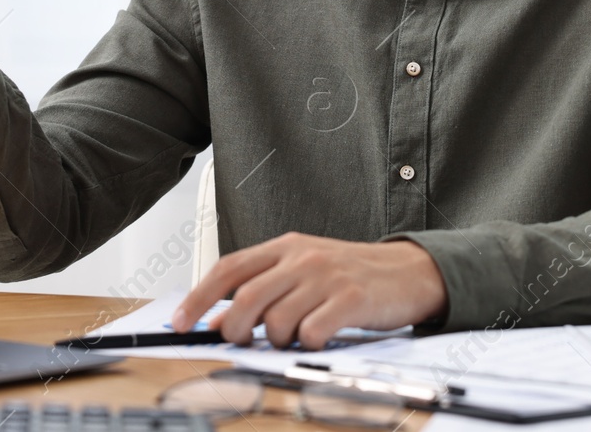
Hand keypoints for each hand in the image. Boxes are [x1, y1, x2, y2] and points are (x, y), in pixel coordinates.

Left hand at [172, 234, 448, 349]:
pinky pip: (312, 332)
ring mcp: (325, 276)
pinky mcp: (350, 298)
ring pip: (277, 319)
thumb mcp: (302, 272)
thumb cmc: (351, 274)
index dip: (199, 297)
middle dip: (234, 328)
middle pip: (245, 296)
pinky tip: (319, 338)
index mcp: (284, 247)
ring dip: (277, 339)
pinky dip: (308, 344)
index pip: (228, 268)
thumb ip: (263, 291)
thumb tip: (219, 320)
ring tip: (293, 337)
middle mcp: (301, 257)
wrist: (409, 271)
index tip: (180, 321)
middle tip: (240, 342)